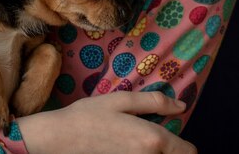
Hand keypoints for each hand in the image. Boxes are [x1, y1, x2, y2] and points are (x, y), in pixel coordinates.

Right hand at [18, 91, 196, 153]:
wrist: (61, 139)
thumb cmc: (90, 115)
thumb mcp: (121, 100)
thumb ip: (154, 102)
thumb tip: (181, 106)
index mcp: (152, 139)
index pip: (188, 152)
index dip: (184, 144)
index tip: (171, 134)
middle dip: (169, 150)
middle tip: (149, 137)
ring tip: (134, 142)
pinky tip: (125, 149)